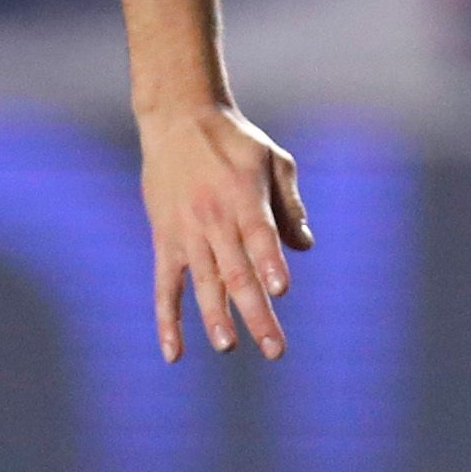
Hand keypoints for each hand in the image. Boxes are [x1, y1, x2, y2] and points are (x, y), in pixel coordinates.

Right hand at [139, 103, 312, 359]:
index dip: (269, 263)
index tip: (280, 291)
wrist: (178, 119)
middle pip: (237, 272)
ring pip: (203, 283)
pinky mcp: (165, 241)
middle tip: (274, 349)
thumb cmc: (234, 141)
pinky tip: (174, 352)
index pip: (259, 236)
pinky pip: (165, 287)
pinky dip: (167, 320)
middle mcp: (214, 219)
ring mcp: (187, 233)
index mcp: (245, 198)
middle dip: (256, 313)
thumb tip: (305, 247)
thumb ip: (289, 205)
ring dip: (215, 317)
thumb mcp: (273, 160)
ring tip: (228, 347)